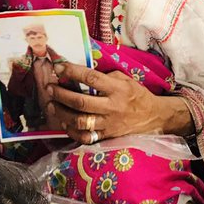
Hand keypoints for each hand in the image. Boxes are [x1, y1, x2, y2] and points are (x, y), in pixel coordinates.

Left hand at [44, 63, 192, 141]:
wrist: (153, 116)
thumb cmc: (136, 95)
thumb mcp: (125, 79)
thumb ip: (105, 76)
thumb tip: (79, 72)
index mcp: (117, 89)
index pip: (91, 78)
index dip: (72, 72)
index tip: (58, 67)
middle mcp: (112, 107)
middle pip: (81, 102)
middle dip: (61, 94)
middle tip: (49, 88)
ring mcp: (109, 124)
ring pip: (80, 121)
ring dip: (61, 113)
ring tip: (51, 105)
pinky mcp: (107, 136)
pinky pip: (85, 136)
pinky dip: (71, 131)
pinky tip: (64, 123)